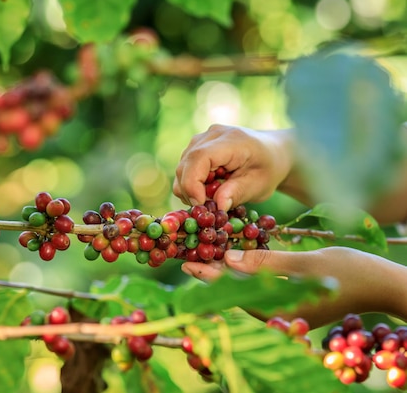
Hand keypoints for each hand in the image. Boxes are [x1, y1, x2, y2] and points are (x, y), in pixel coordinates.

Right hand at [173, 125, 293, 210]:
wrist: (272, 153)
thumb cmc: (268, 168)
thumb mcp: (259, 185)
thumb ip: (238, 194)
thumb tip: (218, 206)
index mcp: (231, 140)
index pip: (199, 158)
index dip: (193, 183)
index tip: (201, 205)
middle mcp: (212, 135)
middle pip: (185, 165)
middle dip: (191, 191)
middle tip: (209, 207)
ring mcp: (201, 139)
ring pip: (182, 168)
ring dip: (191, 189)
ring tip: (214, 196)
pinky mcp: (196, 146)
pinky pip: (185, 168)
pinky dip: (192, 184)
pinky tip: (210, 188)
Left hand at [181, 247, 406, 327]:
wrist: (384, 287)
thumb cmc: (349, 274)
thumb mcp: (305, 264)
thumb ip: (266, 263)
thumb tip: (228, 258)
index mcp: (279, 309)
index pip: (235, 290)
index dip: (209, 275)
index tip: (187, 263)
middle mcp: (278, 315)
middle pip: (237, 292)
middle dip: (213, 273)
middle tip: (188, 257)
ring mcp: (286, 311)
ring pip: (248, 291)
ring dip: (227, 273)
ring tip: (205, 257)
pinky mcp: (293, 304)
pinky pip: (262, 290)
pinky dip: (246, 275)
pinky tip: (237, 262)